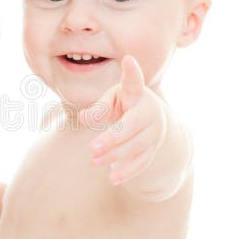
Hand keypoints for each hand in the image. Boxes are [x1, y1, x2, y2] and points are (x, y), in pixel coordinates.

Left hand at [80, 55, 167, 185]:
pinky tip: (113, 178)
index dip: (131, 72)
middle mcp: (148, 111)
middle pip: (131, 126)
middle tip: (92, 148)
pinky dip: (128, 171)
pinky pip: (142, 163)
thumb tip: (84, 117)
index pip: (133, 82)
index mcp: (136, 94)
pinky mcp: (154, 149)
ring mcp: (154, 132)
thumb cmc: (124, 104)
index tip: (128, 59)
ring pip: (136, 147)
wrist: (153, 120)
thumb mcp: (112, 100)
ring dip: (115, 156)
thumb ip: (98, 107)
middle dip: (113, 138)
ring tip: (94, 161)